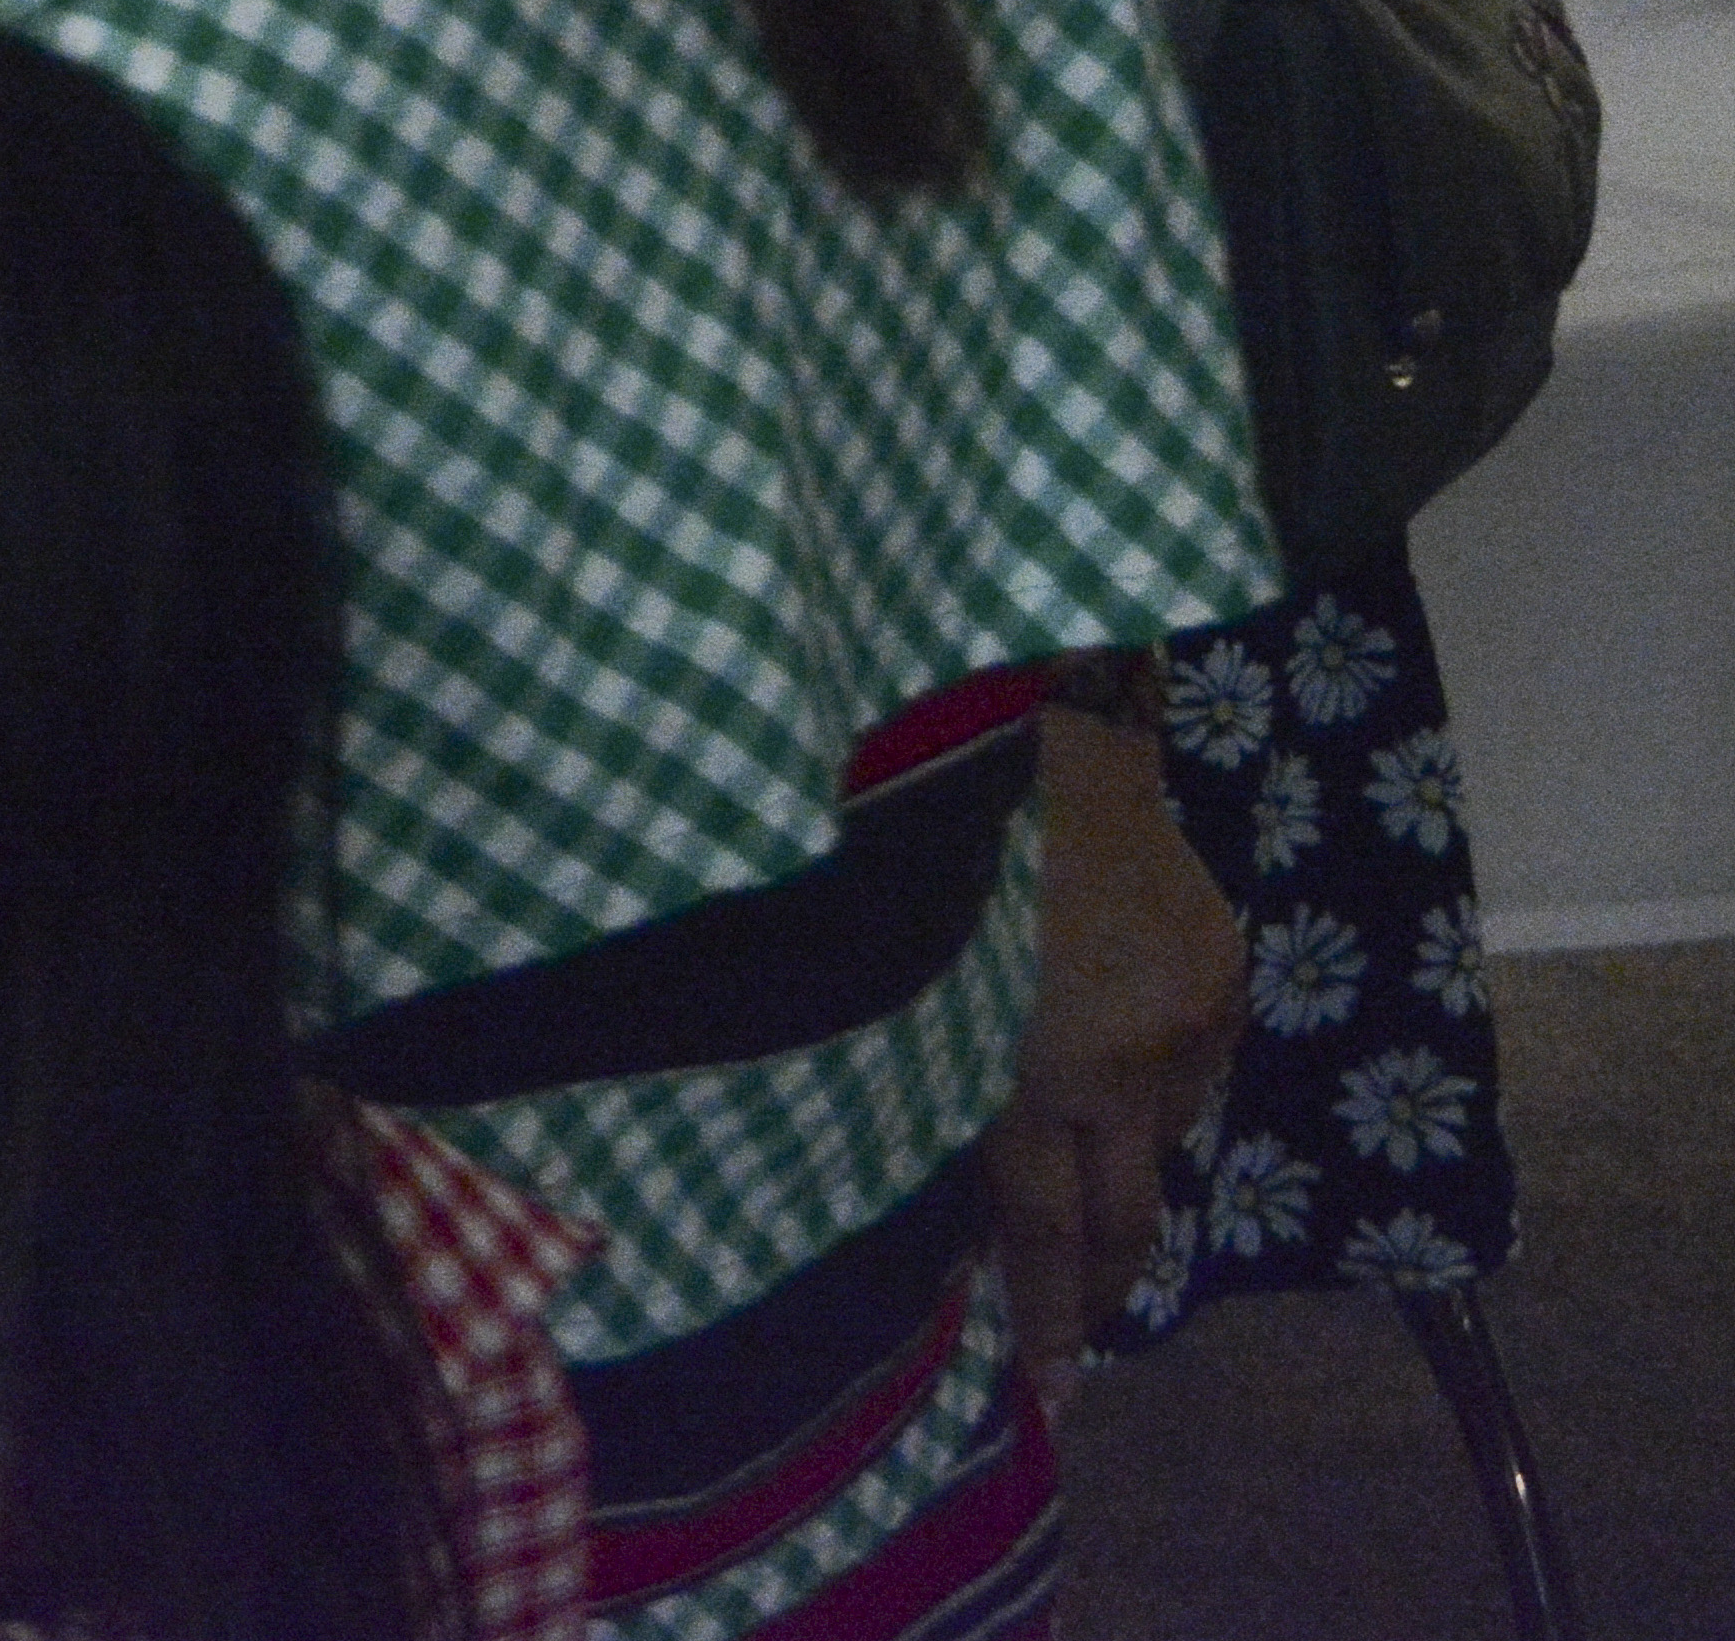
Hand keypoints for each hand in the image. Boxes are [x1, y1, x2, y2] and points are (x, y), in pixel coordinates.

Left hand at [979, 699, 1238, 1392]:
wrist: (1034, 709)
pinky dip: (1162, 1092)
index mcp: (1020, 1062)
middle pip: (1120, 1215)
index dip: (1041, 1320)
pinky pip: (1198, 1067)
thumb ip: (919, 1076)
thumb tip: (931, 1177)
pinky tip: (1129, 1084)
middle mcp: (1116, 1058)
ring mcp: (1184, 1013)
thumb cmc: (915, 830)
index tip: (1049, 1400)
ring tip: (1093, 1216)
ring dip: (1127, 1180)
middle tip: (1079, 1346)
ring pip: (1166, 1142)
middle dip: (1097, 1287)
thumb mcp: (888, 971)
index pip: (1033, 1229)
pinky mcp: (1221, 966)